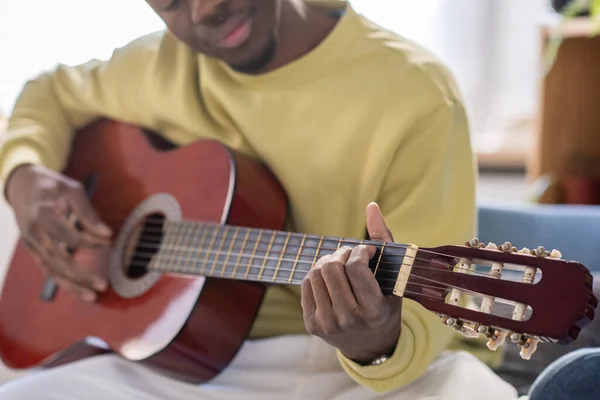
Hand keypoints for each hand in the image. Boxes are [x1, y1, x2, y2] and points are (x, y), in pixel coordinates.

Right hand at [6, 164, 112, 300]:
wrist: (23, 184)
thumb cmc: (51, 186)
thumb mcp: (72, 190)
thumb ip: (88, 212)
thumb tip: (107, 233)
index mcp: (43, 215)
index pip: (69, 236)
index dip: (90, 242)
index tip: (109, 242)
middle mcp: (34, 233)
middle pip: (58, 260)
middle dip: (81, 275)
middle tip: (103, 285)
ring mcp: (31, 244)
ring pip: (51, 270)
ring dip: (72, 285)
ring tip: (92, 295)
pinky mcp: (32, 250)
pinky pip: (47, 269)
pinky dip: (63, 281)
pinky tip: (78, 289)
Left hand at [301, 202, 401, 363]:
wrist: (369, 345)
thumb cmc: (384, 304)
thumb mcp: (393, 278)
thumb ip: (384, 240)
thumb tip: (371, 205)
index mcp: (374, 310)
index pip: (356, 268)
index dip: (359, 252)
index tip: (366, 251)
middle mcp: (349, 319)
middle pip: (332, 268)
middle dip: (341, 254)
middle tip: (350, 255)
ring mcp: (327, 324)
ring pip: (316, 273)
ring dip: (328, 261)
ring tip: (339, 265)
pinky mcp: (311, 324)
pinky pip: (306, 284)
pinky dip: (317, 274)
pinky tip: (330, 279)